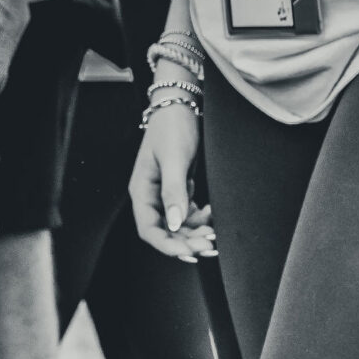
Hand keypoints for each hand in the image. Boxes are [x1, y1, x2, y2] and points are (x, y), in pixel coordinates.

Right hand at [129, 103, 217, 261]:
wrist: (181, 106)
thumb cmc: (172, 128)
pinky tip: (214, 216)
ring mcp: (166, 195)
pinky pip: (190, 215)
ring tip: (216, 236)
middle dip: (187, 242)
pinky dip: (202, 220)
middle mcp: (152, 197)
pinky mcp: (181, 190)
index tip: (188, 252)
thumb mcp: (173, 159)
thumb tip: (174, 223)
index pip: (149, 230)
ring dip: (197, 234)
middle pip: (167, 232)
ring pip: (180, 226)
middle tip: (210, 247)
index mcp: (142, 191)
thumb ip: (174, 191)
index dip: (167, 246)